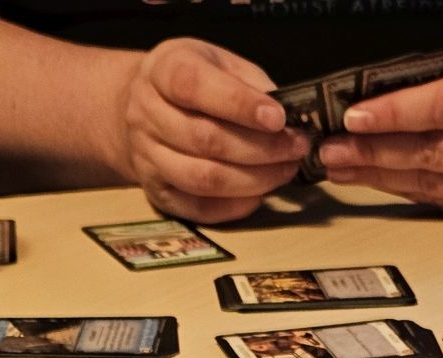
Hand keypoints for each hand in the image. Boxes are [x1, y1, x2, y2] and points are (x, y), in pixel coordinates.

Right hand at [110, 39, 309, 221]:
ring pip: (204, 179)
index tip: (278, 118)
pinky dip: (236, 206)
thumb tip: (289, 117)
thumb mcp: (219, 63)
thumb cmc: (195, 84)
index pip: (194, 85)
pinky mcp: (158, 193)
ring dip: (254, 179)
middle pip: (205, 139)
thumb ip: (250, 84)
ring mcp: (147, 158)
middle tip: (296, 148)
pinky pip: (199, 209)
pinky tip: (261, 194)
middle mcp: (146, 114)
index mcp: (163, 70)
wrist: (145, 107)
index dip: (239, 104)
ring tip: (285, 171)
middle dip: (261, 148)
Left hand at [318, 46, 442, 219]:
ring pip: (434, 184)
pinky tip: (382, 181)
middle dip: (373, 153)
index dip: (394, 114)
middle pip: (431, 153)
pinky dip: (412, 191)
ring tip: (342, 166)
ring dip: (382, 177)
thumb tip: (385, 96)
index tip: (353, 116)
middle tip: (330, 150)